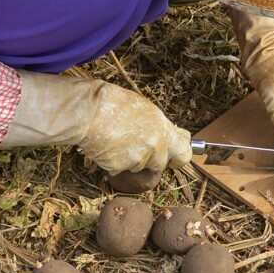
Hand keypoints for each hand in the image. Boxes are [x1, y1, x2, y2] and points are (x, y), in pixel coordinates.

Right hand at [0, 71, 191, 174]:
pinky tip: (106, 146)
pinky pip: (119, 169)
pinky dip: (113, 162)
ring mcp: (137, 160)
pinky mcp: (119, 168)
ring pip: (138, 167)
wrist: (89, 111)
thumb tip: (178, 136)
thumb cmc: (115, 103)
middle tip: (134, 143)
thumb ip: (162, 127)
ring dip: (130, 159)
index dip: (178, 158)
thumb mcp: (147, 109)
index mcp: (164, 131)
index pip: (184, 155)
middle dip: (150, 158)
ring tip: (117, 139)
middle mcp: (155, 148)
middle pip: (159, 164)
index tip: (173, 158)